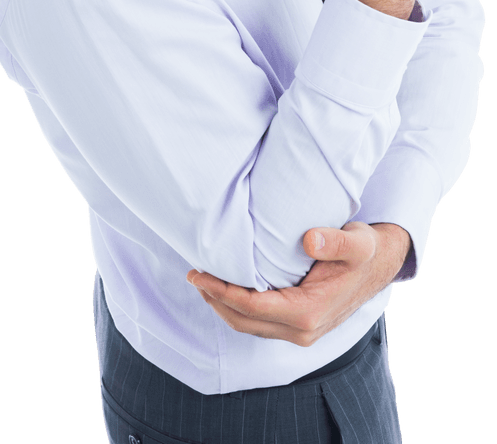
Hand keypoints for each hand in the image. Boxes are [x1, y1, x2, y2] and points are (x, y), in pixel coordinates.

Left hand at [186, 222, 410, 346]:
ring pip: (249, 326)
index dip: (223, 291)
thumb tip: (310, 240)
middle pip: (244, 320)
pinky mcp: (298, 326)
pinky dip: (238, 309)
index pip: (253, 306)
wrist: (380, 266)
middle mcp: (302, 330)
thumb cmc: (365, 250)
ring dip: (223, 306)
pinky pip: (259, 323)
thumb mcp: (357, 240)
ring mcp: (300, 332)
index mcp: (309, 312)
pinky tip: (228, 288)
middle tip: (193, 274)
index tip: (200, 274)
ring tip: (204, 281)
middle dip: (215, 299)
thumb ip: (335, 241)